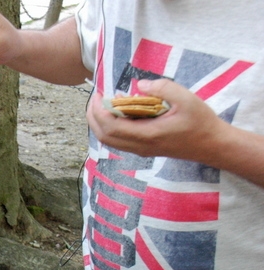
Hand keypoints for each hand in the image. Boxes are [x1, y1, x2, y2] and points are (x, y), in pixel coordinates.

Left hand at [87, 79, 228, 160]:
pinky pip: (118, 142)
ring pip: (109, 141)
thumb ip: (163, 88)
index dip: (99, 111)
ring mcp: (141, 150)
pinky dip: (109, 129)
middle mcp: (140, 146)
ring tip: (101, 105)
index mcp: (148, 135)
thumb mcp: (187, 99)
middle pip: (104, 136)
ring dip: (99, 124)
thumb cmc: (201, 122)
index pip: (111, 127)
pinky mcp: (143, 150)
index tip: (99, 94)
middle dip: (93, 117)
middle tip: (95, 98)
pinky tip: (114, 114)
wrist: (212, 145)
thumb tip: (141, 84)